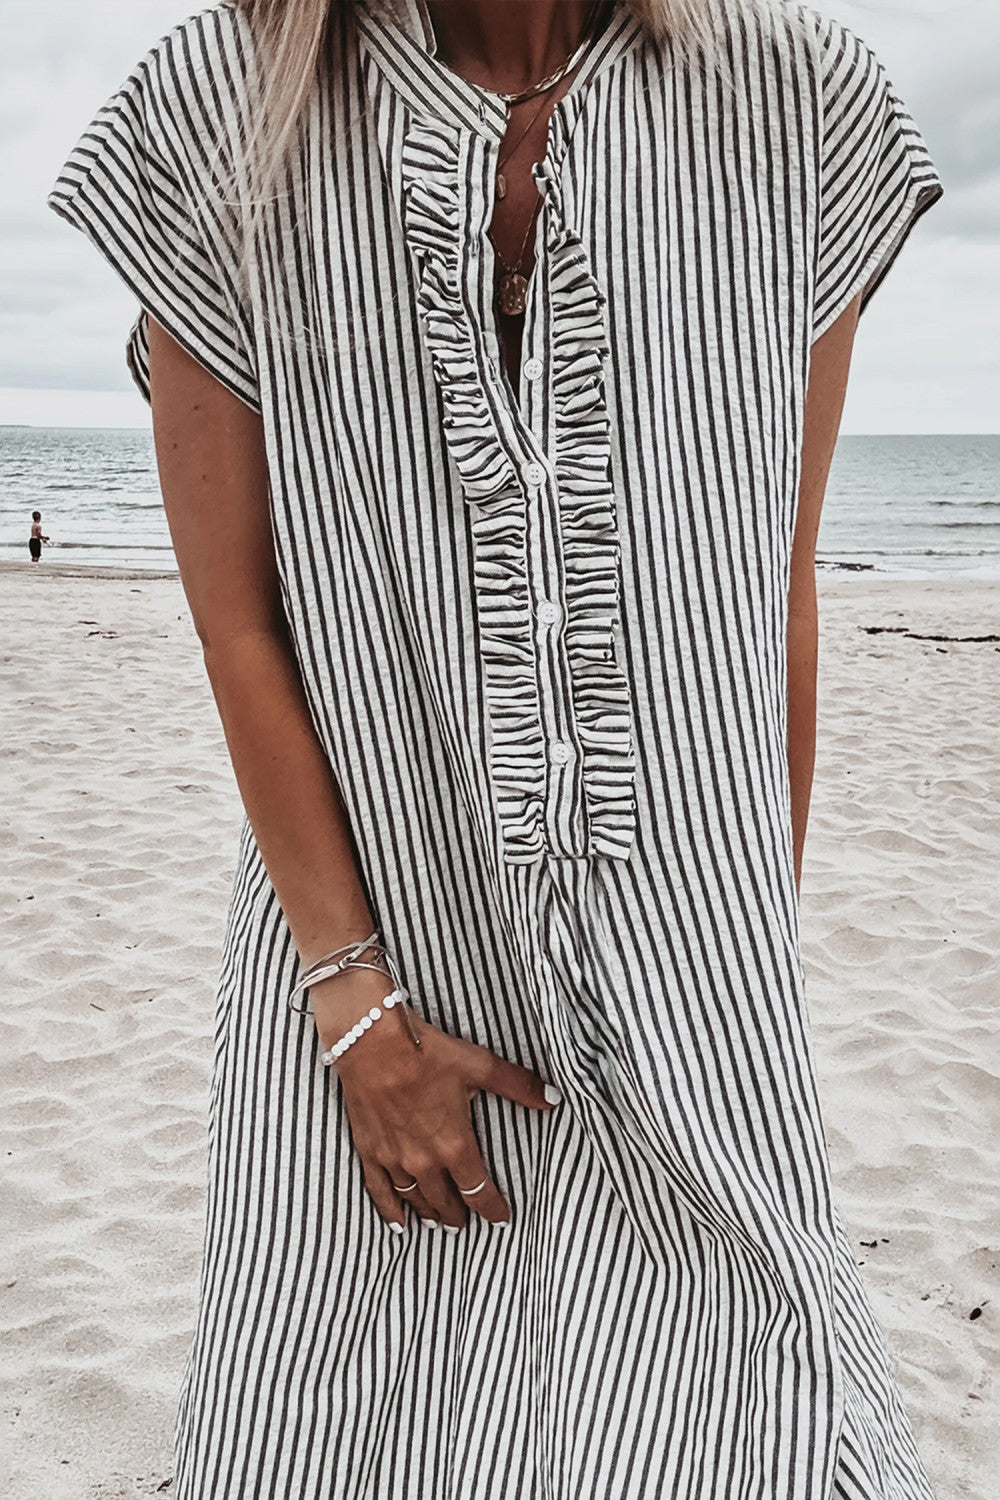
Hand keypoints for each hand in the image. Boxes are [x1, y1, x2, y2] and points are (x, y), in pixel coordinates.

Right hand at [310, 969, 559, 1232]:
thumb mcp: (478, 1065)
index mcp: (455, 1145)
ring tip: (438, 1223)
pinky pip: (379, 1191)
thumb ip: (517, 1085)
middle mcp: (424, 1161)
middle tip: (466, 1224)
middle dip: (459, 1214)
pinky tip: (399, 1223)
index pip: (478, 1190)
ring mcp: (394, 1159)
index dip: (492, 1208)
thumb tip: (553, 1099)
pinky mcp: (369, 1150)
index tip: (501, 1218)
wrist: (371, 1042)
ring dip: (429, 1214)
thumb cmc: (428, 1052)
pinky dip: (390, 1211)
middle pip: (446, 1201)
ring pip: (415, 1199)